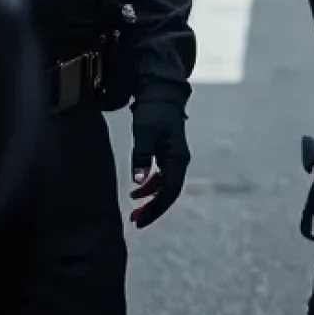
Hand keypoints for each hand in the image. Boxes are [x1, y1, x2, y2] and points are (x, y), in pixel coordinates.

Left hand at [129, 99, 189, 229]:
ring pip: (166, 186)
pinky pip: (162, 177)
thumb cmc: (153, 112)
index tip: (140, 220)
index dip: (156, 208)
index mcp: (177, 157)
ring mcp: (175, 158)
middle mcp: (180, 160)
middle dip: (153, 208)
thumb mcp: (144, 133)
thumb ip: (142, 156)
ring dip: (151, 199)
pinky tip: (137, 191)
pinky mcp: (168, 154)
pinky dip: (150, 187)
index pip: (170, 191)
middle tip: (135, 221)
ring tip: (133, 210)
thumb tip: (139, 182)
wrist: (161, 93)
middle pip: (170, 192)